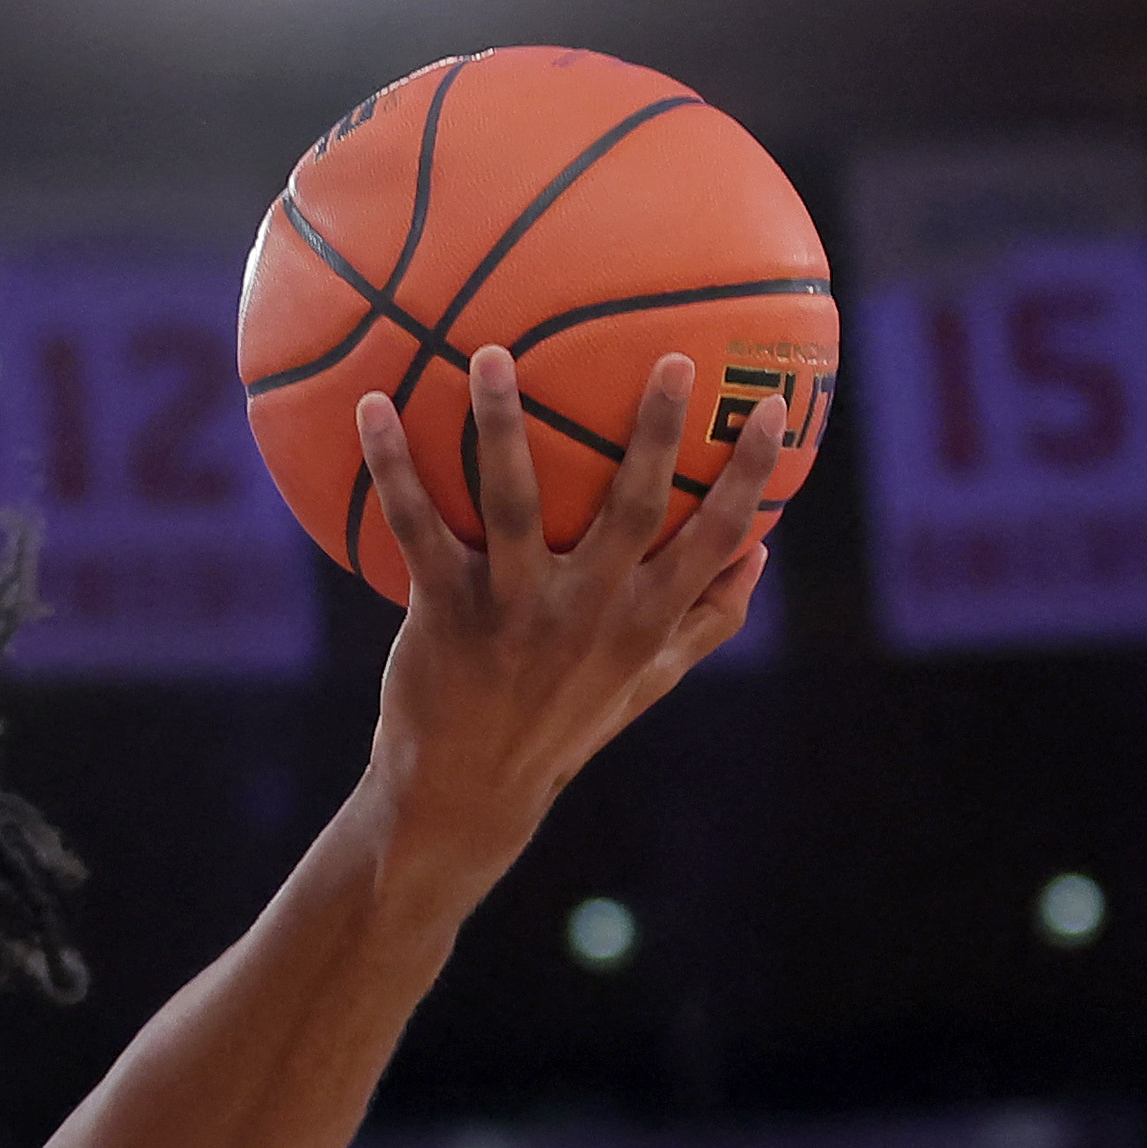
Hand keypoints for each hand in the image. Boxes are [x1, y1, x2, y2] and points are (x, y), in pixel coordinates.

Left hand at [351, 344, 785, 895]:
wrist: (466, 793)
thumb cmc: (562, 724)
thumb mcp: (646, 683)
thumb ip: (706, 619)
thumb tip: (763, 549)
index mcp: (643, 622)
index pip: (716, 540)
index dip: (750, 474)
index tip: (772, 404)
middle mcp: (587, 612)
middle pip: (635, 508)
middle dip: (658, 432)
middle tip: (675, 355)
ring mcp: (513, 611)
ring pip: (512, 501)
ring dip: (501, 423)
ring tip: (491, 353)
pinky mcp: (444, 613)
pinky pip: (417, 525)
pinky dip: (393, 465)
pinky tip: (374, 406)